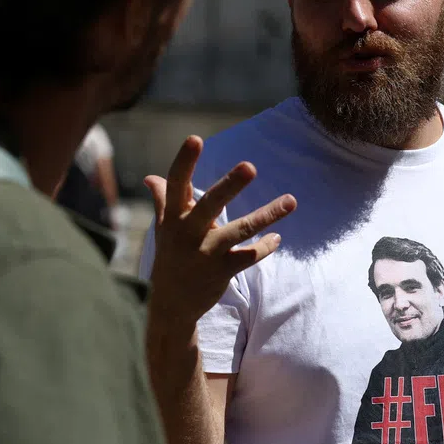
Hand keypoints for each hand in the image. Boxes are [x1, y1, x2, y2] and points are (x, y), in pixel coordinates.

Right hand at [144, 136, 296, 326]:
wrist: (170, 304)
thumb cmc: (170, 258)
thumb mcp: (164, 229)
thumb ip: (163, 201)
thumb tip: (151, 177)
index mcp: (174, 216)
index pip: (177, 183)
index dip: (184, 161)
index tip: (195, 138)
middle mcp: (188, 232)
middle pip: (210, 203)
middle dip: (230, 185)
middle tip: (250, 166)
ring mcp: (206, 252)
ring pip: (240, 230)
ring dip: (267, 215)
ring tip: (291, 200)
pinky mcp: (222, 270)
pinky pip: (250, 255)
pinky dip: (266, 246)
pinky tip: (277, 238)